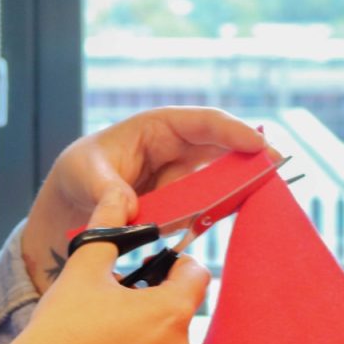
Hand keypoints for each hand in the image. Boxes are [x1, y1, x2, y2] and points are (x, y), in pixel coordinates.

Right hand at [2, 191, 209, 343]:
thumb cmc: (62, 325)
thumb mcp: (84, 265)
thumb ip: (108, 225)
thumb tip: (118, 196)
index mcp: (171, 311)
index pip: (199, 273)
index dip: (175, 262)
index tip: (148, 264)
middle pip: (180, 308)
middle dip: (154, 296)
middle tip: (116, 293)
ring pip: (164, 339)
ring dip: (144, 328)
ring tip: (105, 324)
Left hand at [20, 106, 271, 290]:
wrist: (69, 207)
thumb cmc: (78, 174)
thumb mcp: (84, 175)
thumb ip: (107, 191)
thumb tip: (129, 209)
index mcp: (156, 128)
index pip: (201, 123)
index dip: (231, 131)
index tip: (256, 144)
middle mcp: (177, 150)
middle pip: (222, 149)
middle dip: (249, 157)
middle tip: (274, 170)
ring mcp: (183, 180)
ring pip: (219, 182)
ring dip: (236, 189)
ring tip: (254, 197)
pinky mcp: (184, 207)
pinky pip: (206, 209)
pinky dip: (217, 215)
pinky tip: (228, 221)